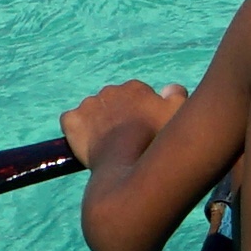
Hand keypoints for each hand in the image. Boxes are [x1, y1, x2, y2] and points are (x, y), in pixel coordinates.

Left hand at [58, 81, 181, 176]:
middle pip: (114, 102)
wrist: (124, 163)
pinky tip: (87, 144)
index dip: (142, 114)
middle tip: (127, 139)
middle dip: (119, 116)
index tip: (144, 130)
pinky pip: (71, 121)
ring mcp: (88, 105)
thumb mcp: (178, 114)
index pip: (138, 97)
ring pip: (93, 112)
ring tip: (108, 145)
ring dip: (98, 123)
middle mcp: (110, 91)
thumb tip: (169, 87)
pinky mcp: (71, 120)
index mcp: (135, 88)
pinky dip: (77, 130)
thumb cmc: (154, 139)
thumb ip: (177, 95)